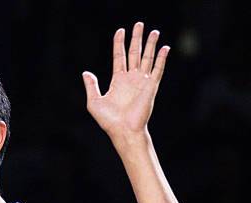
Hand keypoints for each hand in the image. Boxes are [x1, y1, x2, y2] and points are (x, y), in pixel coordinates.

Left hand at [82, 22, 168, 145]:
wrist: (123, 130)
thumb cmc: (109, 120)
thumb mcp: (94, 102)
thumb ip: (91, 86)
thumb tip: (86, 73)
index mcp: (118, 81)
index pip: (119, 57)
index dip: (119, 44)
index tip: (120, 31)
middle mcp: (131, 79)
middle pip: (134, 53)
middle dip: (137, 38)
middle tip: (139, 24)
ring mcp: (142, 82)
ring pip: (147, 58)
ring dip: (150, 45)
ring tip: (154, 31)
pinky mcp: (151, 87)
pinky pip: (158, 70)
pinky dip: (161, 59)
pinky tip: (164, 48)